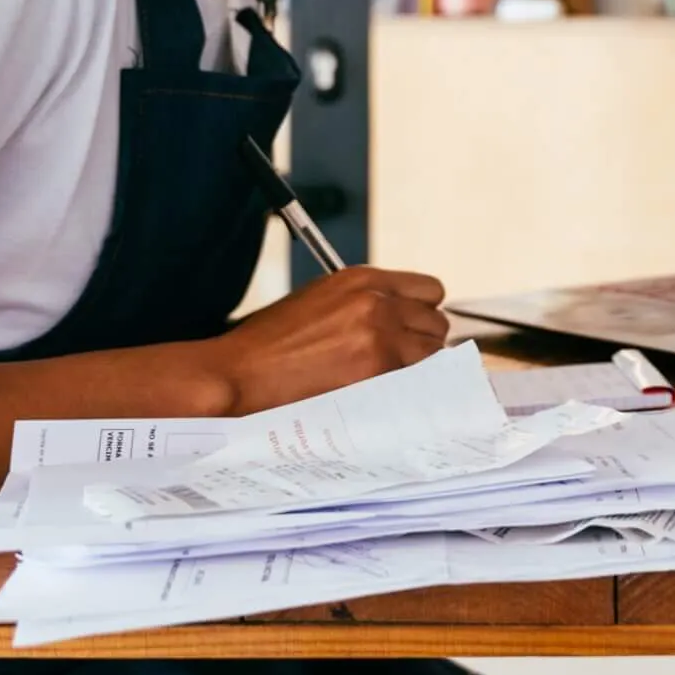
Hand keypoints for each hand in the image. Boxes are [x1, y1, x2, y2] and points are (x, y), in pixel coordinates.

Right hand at [184, 266, 451, 413]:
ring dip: (417, 369)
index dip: (422, 313)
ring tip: (387, 381)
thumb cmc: (270, 344)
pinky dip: (407, 389)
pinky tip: (383, 395)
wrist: (238, 373)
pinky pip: (416, 380)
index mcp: (362, 279)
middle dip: (423, 343)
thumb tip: (403, 321)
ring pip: (432, 354)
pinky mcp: (376, 369)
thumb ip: (364, 304)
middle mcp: (377, 301)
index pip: (429, 290)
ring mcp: (380, 335)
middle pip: (437, 323)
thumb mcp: (320, 302)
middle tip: (400, 363)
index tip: (413, 331)